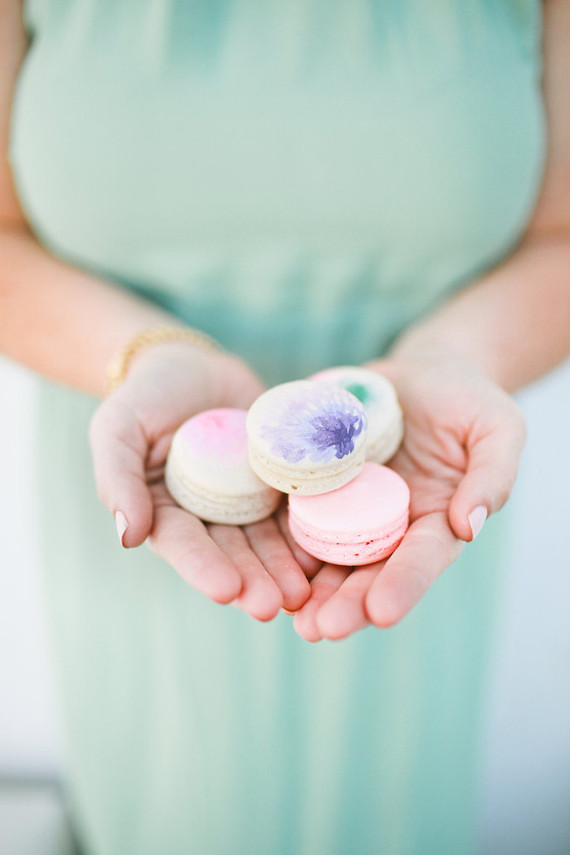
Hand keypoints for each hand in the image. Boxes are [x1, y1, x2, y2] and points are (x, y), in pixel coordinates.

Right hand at [89, 342, 311, 619]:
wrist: (194, 366)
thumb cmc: (147, 396)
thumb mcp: (118, 428)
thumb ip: (118, 479)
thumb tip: (128, 536)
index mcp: (165, 511)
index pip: (183, 544)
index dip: (204, 568)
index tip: (226, 591)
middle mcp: (208, 515)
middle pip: (231, 552)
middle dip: (252, 580)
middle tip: (272, 605)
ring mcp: (246, 501)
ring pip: (266, 541)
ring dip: (282, 569)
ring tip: (301, 594)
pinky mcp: (277, 482)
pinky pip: (293, 510)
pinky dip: (307, 533)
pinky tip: (323, 554)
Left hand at [293, 354, 525, 640]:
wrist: (420, 372)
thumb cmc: (467, 400)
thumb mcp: (498, 427)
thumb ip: (492, 475)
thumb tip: (469, 526)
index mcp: (435, 518)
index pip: (422, 558)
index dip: (403, 585)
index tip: (380, 613)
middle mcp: (390, 522)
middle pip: (369, 568)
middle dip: (346, 601)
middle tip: (320, 630)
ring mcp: (352, 505)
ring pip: (329, 552)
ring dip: (310, 586)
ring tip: (290, 615)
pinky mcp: (320, 482)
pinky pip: (300, 511)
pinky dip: (284, 539)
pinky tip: (264, 563)